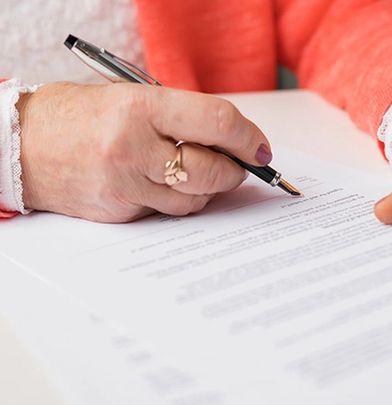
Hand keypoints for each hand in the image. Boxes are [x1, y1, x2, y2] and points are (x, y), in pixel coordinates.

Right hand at [18, 82, 271, 221]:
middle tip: (241, 165)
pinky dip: (180, 201)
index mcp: (141, 107)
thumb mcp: (129, 96)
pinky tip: (169, 186)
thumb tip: (231, 139)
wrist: (20, 146)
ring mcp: (126, 185)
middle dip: (236, 170)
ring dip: (211, 188)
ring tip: (204, 173)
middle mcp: (134, 148)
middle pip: (212, 169)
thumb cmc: (78, 115)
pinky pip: (168, 212)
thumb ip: (180, 116)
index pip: (217, 121)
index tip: (259, 146)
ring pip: (195, 199)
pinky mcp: (121, 212)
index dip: (249, 136)